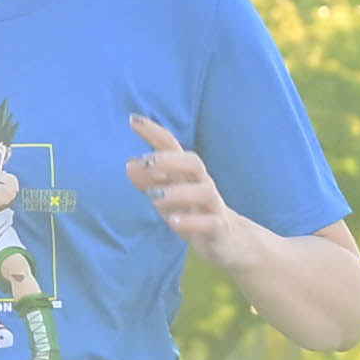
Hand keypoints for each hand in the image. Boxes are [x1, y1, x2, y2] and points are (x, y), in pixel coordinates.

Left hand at [126, 113, 237, 252]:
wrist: (230, 241)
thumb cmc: (194, 212)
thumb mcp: (169, 196)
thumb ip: (150, 182)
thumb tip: (129, 164)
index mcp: (188, 174)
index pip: (172, 147)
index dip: (154, 133)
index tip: (133, 119)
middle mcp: (202, 185)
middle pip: (193, 163)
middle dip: (169, 160)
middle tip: (145, 161)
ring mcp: (213, 206)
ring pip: (204, 192)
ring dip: (178, 192)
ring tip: (154, 198)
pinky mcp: (219, 229)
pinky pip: (210, 223)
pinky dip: (191, 222)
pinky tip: (173, 222)